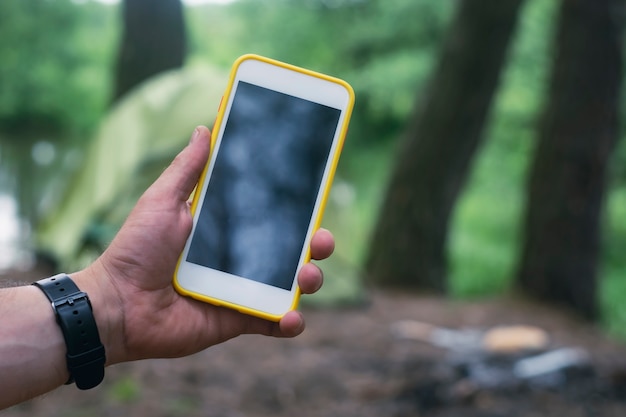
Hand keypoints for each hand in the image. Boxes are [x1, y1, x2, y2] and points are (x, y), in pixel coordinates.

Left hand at [73, 126, 333, 364]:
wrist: (116, 303)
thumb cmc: (136, 249)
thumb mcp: (163, 200)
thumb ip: (188, 168)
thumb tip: (204, 128)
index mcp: (227, 228)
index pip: (271, 215)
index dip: (297, 207)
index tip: (316, 195)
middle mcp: (241, 258)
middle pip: (292, 249)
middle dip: (316, 244)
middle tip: (322, 239)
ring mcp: (242, 290)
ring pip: (291, 285)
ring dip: (310, 279)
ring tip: (306, 276)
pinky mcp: (239, 320)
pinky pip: (274, 323)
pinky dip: (290, 322)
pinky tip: (291, 317)